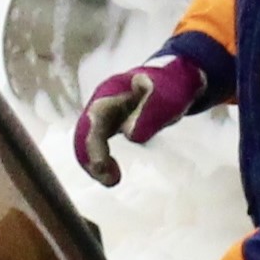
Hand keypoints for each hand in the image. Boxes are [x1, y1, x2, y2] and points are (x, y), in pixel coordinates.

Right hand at [71, 53, 204, 186]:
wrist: (175, 78)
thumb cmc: (171, 86)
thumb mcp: (167, 96)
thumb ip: (152, 111)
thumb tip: (131, 135)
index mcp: (110, 93)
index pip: (93, 120)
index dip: (93, 145)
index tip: (102, 166)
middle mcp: (101, 104)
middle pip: (84, 133)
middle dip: (90, 158)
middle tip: (111, 180)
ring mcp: (104, 115)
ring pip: (87, 141)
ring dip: (93, 163)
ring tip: (112, 181)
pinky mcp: (111, 126)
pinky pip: (98, 144)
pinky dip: (100, 161)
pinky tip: (114, 174)